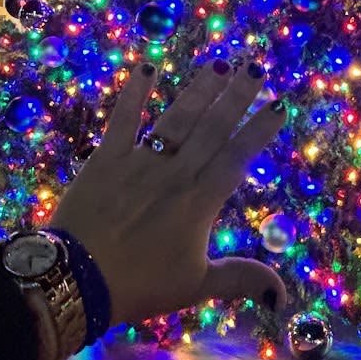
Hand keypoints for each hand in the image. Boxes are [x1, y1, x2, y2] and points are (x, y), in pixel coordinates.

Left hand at [53, 58, 288, 327]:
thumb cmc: (140, 286)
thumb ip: (240, 279)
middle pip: (212, 129)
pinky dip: (134, 93)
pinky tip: (147, 67)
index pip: (237, 157)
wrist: (77, 279)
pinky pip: (122, 119)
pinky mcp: (105, 159)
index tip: (279, 104)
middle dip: (236, 96)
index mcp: (199, 203)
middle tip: (255, 67)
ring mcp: (140, 163)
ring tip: (219, 65)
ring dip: (198, 90)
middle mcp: (175, 174)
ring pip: (176, 119)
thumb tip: (283, 294)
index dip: (259, 130)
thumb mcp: (195, 286)